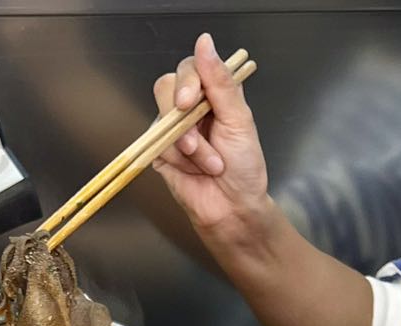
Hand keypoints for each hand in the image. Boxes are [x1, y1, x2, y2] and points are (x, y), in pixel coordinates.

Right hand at [152, 33, 269, 240]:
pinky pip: (157, 147)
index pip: (190, 67)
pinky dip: (179, 160)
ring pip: (161, 120)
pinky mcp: (160, 153)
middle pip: (166, 87)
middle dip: (180, 113)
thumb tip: (204, 43)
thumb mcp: (238, 118)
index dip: (187, 79)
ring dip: (187, 145)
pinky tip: (194, 170)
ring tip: (209, 163)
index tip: (190, 100)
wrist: (232, 207)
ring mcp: (172, 130)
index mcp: (214, 92)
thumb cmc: (243, 166)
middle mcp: (191, 107)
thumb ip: (220, 81)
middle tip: (194, 137)